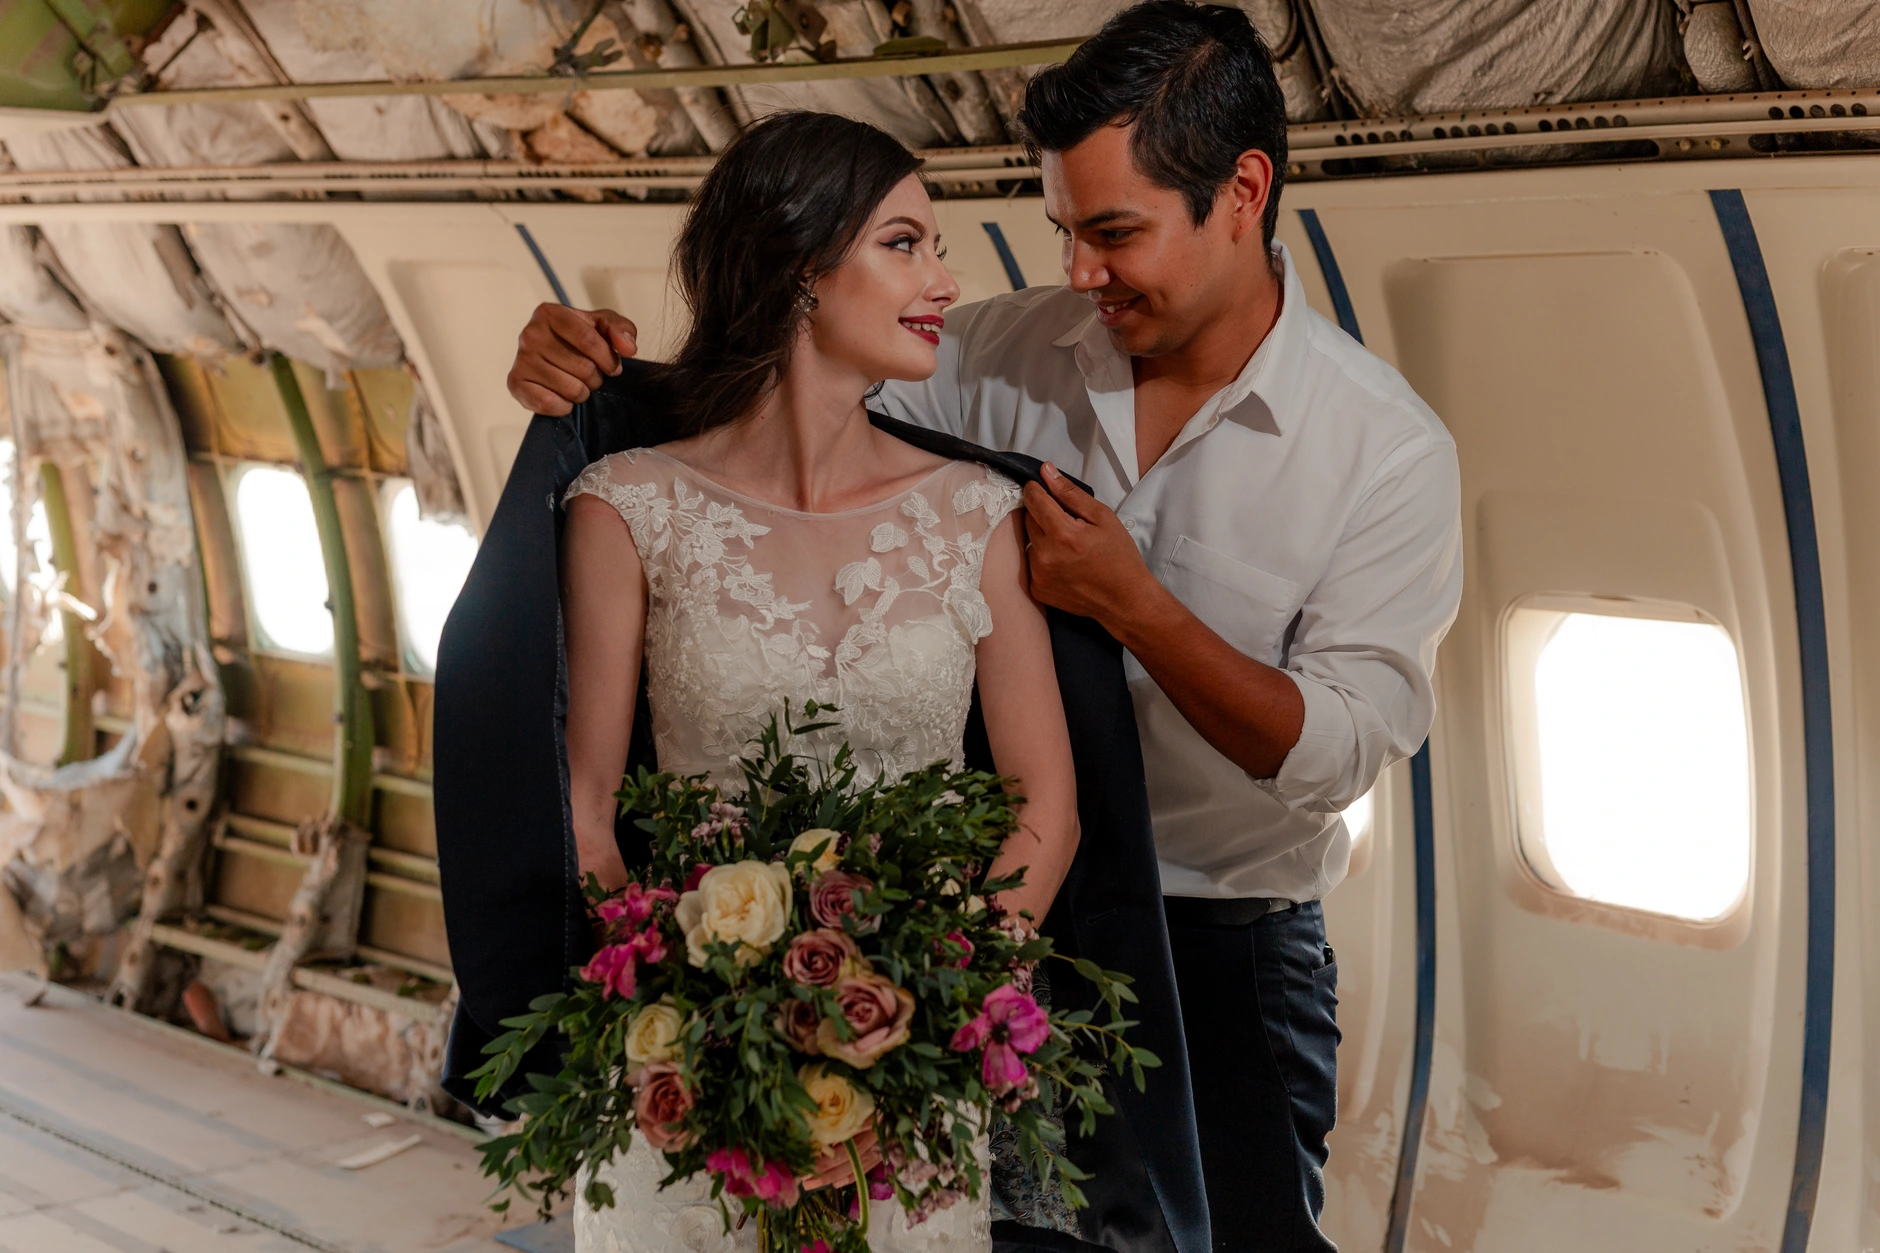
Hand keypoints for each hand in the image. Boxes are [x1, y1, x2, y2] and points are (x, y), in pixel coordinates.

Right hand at [507, 304, 639, 415]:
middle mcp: (530, 333)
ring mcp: (520, 359)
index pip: (588, 339)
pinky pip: (549, 404)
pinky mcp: (515, 384)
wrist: (552, 356)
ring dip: (582, 392)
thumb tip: (628, 348)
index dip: (607, 359)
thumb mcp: (604, 325)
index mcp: (549, 313)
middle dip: (596, 377)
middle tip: (592, 375)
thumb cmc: (580, 338)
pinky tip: (563, 396)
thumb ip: (622, 330)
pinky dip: (564, 406)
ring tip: (578, 383)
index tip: (614, 367)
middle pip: (582, 367)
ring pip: (570, 388)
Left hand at [1020, 463, 1157, 626]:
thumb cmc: (1119, 556)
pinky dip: (1044, 559)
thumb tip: (1046, 471)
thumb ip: (1070, 493)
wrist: (1124, 599)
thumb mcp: (1102, 517)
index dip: (1036, 490)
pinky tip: (1064, 564)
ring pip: (1030, 542)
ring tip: (1068, 546)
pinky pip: (1032, 564)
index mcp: (1062, 534)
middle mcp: (1044, 555)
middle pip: (1029, 520)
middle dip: (1043, 515)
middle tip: (1066, 522)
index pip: (1034, 500)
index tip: (1042, 487)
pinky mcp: (1037, 590)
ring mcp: (1038, 575)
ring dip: (1043, 538)